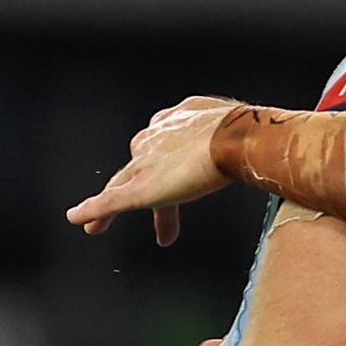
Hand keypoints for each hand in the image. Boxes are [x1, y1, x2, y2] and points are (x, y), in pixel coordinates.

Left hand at [67, 96, 239, 244]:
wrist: (238, 137)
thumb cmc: (247, 133)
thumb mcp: (241, 130)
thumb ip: (238, 141)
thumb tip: (263, 149)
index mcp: (179, 120)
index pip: (166, 145)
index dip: (169, 164)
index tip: (179, 178)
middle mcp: (155, 137)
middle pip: (139, 165)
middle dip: (139, 185)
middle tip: (149, 207)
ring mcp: (145, 163)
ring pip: (119, 184)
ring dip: (106, 206)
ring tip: (97, 225)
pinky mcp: (139, 189)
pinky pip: (108, 202)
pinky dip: (94, 213)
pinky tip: (83, 222)